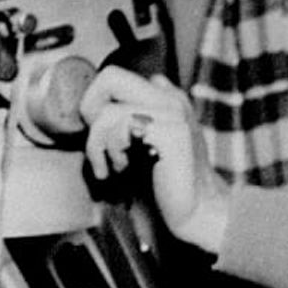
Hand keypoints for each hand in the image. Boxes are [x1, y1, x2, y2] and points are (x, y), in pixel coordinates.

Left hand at [79, 67, 231, 253]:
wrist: (198, 211)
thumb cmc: (169, 184)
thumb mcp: (146, 146)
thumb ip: (132, 121)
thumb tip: (104, 107)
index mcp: (167, 99)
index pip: (116, 78)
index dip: (96, 103)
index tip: (99, 134)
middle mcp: (171, 100)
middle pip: (110, 76)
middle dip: (89, 107)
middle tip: (95, 138)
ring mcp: (173, 113)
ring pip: (109, 109)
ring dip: (98, 142)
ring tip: (112, 165)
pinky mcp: (170, 132)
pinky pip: (120, 125)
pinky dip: (109, 150)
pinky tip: (119, 169)